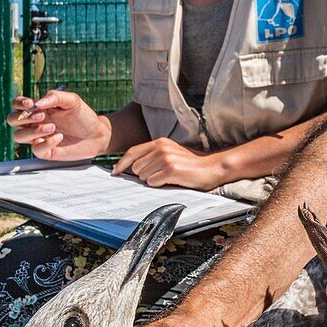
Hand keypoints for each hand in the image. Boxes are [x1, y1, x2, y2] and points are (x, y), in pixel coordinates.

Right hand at [7, 90, 110, 160]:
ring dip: (33, 131)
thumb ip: (55, 97)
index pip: (17, 105)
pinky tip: (59, 137)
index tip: (30, 104)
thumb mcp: (72, 101)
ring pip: (19, 136)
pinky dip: (46, 143)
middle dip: (23, 118)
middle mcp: (35, 123)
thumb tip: (37, 103)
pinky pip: (36, 149)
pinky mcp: (45, 151)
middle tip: (42, 116)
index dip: (18, 104)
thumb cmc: (83, 115)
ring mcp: (39, 138)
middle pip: (12, 120)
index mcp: (38, 109)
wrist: (97, 134)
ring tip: (53, 127)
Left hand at [112, 137, 226, 189]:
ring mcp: (165, 158)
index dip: (121, 163)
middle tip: (159, 176)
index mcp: (160, 142)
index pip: (132, 152)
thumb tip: (133, 168)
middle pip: (136, 167)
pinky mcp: (171, 170)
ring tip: (167, 177)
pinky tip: (170, 181)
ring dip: (152, 180)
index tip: (115, 172)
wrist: (211, 167)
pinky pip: (152, 182)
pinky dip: (159, 185)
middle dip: (143, 175)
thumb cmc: (191, 163)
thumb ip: (153, 156)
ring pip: (143, 176)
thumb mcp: (171, 153)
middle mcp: (161, 147)